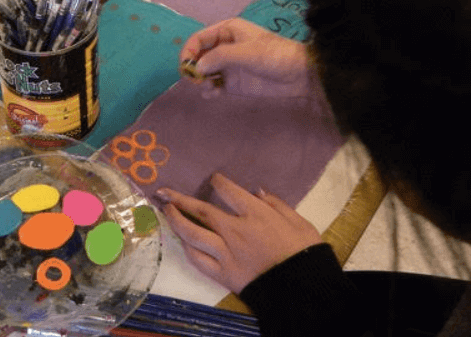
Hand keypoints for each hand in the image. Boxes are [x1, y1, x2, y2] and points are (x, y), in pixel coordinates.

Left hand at [157, 173, 323, 293]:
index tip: (214, 179)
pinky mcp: (223, 274)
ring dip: (176, 220)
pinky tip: (182, 242)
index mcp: (255, 214)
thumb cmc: (306, 254)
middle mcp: (235, 230)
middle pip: (201, 210)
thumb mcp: (300, 223)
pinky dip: (188, 248)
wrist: (304, 291)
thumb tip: (257, 191)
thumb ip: (277, 204)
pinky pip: (199, 259)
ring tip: (166, 211)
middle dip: (180, 199)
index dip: (218, 182)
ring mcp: (226, 253)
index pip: (228, 191)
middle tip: (164, 191)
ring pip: (193, 233)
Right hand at [179, 18, 310, 96]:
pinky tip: (213, 94)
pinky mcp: (233, 83)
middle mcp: (224, 47)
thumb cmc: (275, 55)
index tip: (186, 66)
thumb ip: (220, 57)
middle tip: (195, 80)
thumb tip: (197, 67)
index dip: (189, 51)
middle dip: (193, 67)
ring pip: (204, 72)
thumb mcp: (247, 52)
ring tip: (209, 87)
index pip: (199, 39)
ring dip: (200, 80)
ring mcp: (228, 66)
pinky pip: (213, 86)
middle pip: (198, 56)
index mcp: (227, 31)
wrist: (300, 75)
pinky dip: (208, 90)